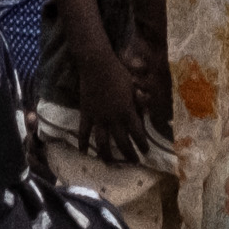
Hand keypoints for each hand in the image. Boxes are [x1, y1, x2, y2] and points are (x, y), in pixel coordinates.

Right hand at [64, 30, 154, 168]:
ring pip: (102, 142)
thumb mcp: (133, 86)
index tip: (146, 152)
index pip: (137, 133)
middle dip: (129, 154)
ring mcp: (98, 118)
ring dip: (107, 155)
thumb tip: (146, 110)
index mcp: (127, 111)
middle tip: (133, 162)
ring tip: (110, 163)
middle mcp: (113, 118)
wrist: (96, 65)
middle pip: (121, 142)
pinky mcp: (86, 114)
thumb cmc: (117, 72)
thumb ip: (139, 101)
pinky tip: (84, 153)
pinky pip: (84, 132)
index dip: (143, 144)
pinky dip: (82, 143)